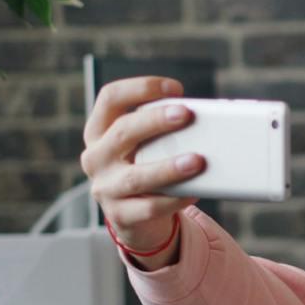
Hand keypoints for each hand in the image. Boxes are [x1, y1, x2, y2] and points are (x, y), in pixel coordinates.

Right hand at [80, 76, 204, 268]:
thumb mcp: (146, 145)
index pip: (110, 97)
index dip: (141, 88)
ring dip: (168, 167)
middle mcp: (96, 157)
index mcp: (99, 130)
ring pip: (135, 176)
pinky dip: (173, 200)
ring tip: (197, 160)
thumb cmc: (146, 167)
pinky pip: (149, 207)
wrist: (135, 217)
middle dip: (156, 121)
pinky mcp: (119, 215)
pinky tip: (193, 193)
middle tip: (187, 114)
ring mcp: (104, 188)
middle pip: (123, 131)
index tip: (175, 88)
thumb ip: (163, 131)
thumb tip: (208, 120)